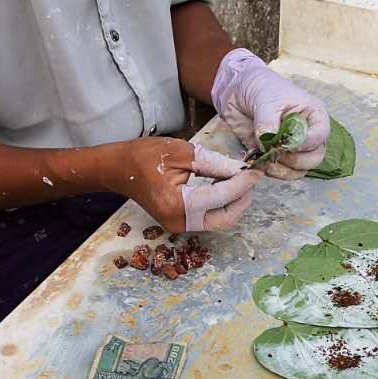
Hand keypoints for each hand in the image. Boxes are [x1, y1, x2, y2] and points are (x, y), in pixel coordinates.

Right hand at [104, 138, 261, 232]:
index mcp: (175, 203)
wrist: (120, 169)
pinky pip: (209, 218)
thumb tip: (242, 171)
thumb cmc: (146, 156)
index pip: (219, 197)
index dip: (242, 184)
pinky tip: (224, 185)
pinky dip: (221, 204)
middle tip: (250, 178)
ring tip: (237, 179)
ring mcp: (178, 226)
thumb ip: (214, 164)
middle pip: (224, 218)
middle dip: (242, 199)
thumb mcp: (183, 153)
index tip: (257, 172)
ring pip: (219, 220)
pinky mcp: (180, 224)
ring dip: (233, 202)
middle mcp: (178, 221)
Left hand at [212, 49, 328, 179]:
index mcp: (314, 115)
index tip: (287, 143)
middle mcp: (308, 134)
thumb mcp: (266, 100)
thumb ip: (268, 122)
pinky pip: (281, 173)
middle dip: (295, 160)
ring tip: (264, 157)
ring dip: (282, 169)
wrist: (239, 92)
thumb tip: (269, 143)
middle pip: (314, 158)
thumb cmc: (260, 88)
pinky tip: (258, 161)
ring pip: (299, 170)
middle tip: (275, 152)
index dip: (307, 143)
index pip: (321, 135)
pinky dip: (270, 171)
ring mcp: (293, 148)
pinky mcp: (277, 157)